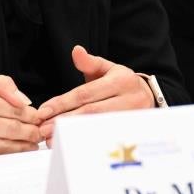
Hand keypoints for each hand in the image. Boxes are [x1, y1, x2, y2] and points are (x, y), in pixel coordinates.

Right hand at [0, 72, 43, 160]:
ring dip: (22, 148)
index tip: (39, 119)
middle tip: (40, 135)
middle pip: (13, 128)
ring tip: (32, 147)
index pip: (14, 109)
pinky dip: (3, 156)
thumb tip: (24, 99)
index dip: (31, 117)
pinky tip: (12, 154)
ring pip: (4, 146)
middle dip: (31, 133)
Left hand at [36, 45, 156, 138]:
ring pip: (97, 127)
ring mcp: (132, 118)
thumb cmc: (123, 83)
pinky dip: (84, 141)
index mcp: (120, 81)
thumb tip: (76, 51)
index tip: (43, 112)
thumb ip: (89, 62)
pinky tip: (69, 143)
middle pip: (90, 112)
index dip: (63, 103)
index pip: (86, 93)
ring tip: (51, 139)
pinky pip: (104, 138)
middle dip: (64, 121)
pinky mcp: (132, 132)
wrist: (150, 98)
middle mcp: (128, 99)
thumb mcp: (109, 69)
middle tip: (43, 129)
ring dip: (72, 134)